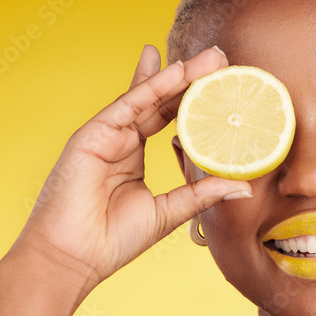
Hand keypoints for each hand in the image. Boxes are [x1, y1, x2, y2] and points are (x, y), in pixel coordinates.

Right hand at [10, 45, 250, 293]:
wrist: (71, 259)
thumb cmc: (112, 242)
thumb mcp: (169, 212)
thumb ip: (201, 194)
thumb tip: (243, 187)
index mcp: (133, 156)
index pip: (167, 118)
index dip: (194, 100)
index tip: (222, 83)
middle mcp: (119, 140)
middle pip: (159, 100)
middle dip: (190, 77)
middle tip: (221, 56)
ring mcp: (105, 135)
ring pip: (147, 97)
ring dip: (179, 74)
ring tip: (210, 57)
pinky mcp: (91, 135)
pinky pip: (128, 105)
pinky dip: (152, 87)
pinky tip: (176, 72)